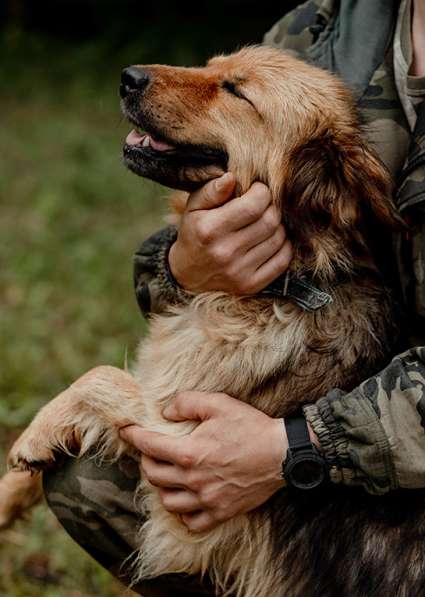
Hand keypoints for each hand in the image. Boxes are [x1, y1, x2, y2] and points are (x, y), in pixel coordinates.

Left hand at [120, 392, 285, 531]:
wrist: (282, 454)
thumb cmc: (250, 426)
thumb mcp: (218, 403)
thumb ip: (187, 403)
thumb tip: (165, 412)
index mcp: (190, 452)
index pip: (150, 445)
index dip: (133, 435)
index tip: (125, 429)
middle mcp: (193, 479)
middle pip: (154, 475)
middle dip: (145, 460)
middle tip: (150, 451)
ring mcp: (207, 499)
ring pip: (168, 501)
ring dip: (161, 487)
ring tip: (165, 475)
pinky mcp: (221, 511)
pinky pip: (191, 521)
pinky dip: (182, 512)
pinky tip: (185, 500)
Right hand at [168, 172, 292, 293]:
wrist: (186, 275)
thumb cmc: (194, 233)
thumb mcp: (194, 207)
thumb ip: (212, 190)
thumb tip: (232, 177)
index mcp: (210, 229)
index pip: (254, 205)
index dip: (262, 192)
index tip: (257, 191)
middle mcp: (225, 252)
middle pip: (270, 221)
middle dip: (272, 207)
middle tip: (263, 206)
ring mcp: (239, 272)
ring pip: (279, 239)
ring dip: (277, 226)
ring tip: (264, 223)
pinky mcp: (250, 285)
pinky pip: (282, 261)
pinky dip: (283, 246)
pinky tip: (270, 240)